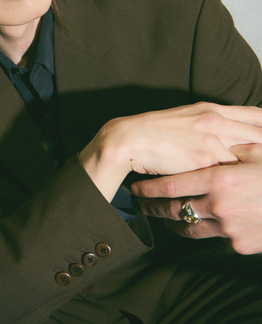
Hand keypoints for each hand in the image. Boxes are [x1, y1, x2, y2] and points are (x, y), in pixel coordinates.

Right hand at [79, 103, 261, 202]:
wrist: (128, 140)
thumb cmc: (153, 132)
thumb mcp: (184, 118)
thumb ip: (209, 124)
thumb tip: (227, 134)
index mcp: (211, 109)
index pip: (256, 114)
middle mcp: (216, 121)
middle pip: (260, 134)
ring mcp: (212, 140)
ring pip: (251, 154)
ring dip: (258, 167)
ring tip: (260, 180)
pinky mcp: (204, 161)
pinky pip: (231, 172)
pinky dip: (240, 180)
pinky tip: (246, 188)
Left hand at [131, 143, 261, 254]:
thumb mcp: (258, 152)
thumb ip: (229, 148)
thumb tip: (209, 141)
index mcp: (219, 180)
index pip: (169, 186)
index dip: (148, 189)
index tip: (135, 189)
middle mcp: (219, 206)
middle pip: (172, 210)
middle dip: (153, 208)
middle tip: (140, 206)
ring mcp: (229, 228)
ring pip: (189, 227)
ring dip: (173, 223)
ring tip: (163, 218)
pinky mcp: (240, 244)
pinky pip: (214, 237)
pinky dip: (204, 229)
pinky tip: (198, 223)